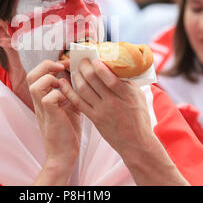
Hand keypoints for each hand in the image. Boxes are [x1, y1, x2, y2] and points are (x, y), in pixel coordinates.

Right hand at [26, 59, 80, 184]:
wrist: (64, 155)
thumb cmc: (67, 132)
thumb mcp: (70, 107)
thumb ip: (70, 92)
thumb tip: (78, 76)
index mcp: (43, 98)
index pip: (37, 73)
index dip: (50, 64)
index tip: (66, 63)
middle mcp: (39, 102)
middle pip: (31, 74)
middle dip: (47, 65)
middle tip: (62, 67)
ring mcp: (42, 109)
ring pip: (35, 84)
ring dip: (50, 80)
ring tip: (62, 86)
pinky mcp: (50, 117)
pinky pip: (48, 98)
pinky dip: (58, 94)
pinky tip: (66, 101)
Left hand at [59, 58, 188, 184]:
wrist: (136, 143)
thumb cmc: (139, 118)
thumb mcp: (139, 97)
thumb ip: (128, 81)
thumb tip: (117, 65)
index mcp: (126, 95)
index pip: (109, 78)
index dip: (99, 66)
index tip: (94, 58)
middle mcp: (112, 102)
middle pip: (93, 80)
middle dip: (84, 67)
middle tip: (82, 60)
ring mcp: (101, 111)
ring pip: (83, 89)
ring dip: (76, 76)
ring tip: (76, 69)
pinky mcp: (94, 118)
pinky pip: (77, 102)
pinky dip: (69, 91)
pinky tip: (64, 82)